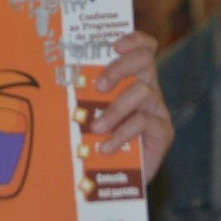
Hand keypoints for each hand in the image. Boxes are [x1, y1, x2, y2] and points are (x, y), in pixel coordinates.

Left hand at [89, 31, 172, 180]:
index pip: (144, 48)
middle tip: (99, 86)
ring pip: (143, 91)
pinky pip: (144, 122)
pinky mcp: (163, 133)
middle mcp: (149, 90)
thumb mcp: (89, 113)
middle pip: (145, 60)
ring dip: (115, 108)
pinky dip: (121, 133)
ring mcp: (158, 111)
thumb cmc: (97, 141)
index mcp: (133, 79)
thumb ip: (83, 96)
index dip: (134, 40)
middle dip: (120, 67)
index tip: (115, 45)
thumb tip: (57, 78)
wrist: (114, 181)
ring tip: (96, 128)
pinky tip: (105, 147)